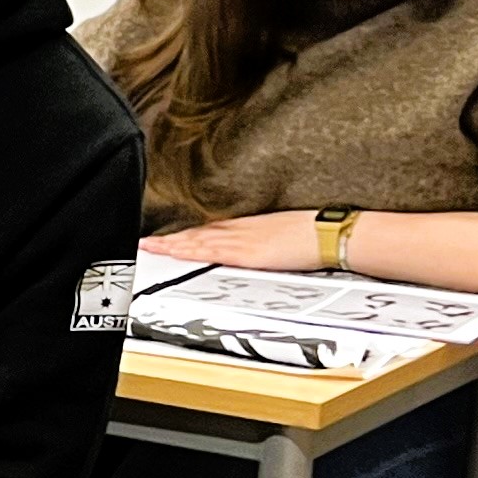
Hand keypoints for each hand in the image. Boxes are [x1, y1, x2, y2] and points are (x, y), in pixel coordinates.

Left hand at [161, 213, 325, 272]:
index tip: (166, 236)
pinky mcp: (247, 253)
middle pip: (198, 233)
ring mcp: (242, 240)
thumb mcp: (284, 231)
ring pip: (198, 240)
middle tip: (145, 242)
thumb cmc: (316, 232)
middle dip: (171, 238)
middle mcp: (241, 229)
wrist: (332, 233)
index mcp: (250, 225)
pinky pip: (211, 251)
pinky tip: (174, 252)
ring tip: (149, 247)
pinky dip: (190, 251)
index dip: (186, 233)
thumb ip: (266, 238)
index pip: (210, 229)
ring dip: (172, 244)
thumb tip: (259, 246)